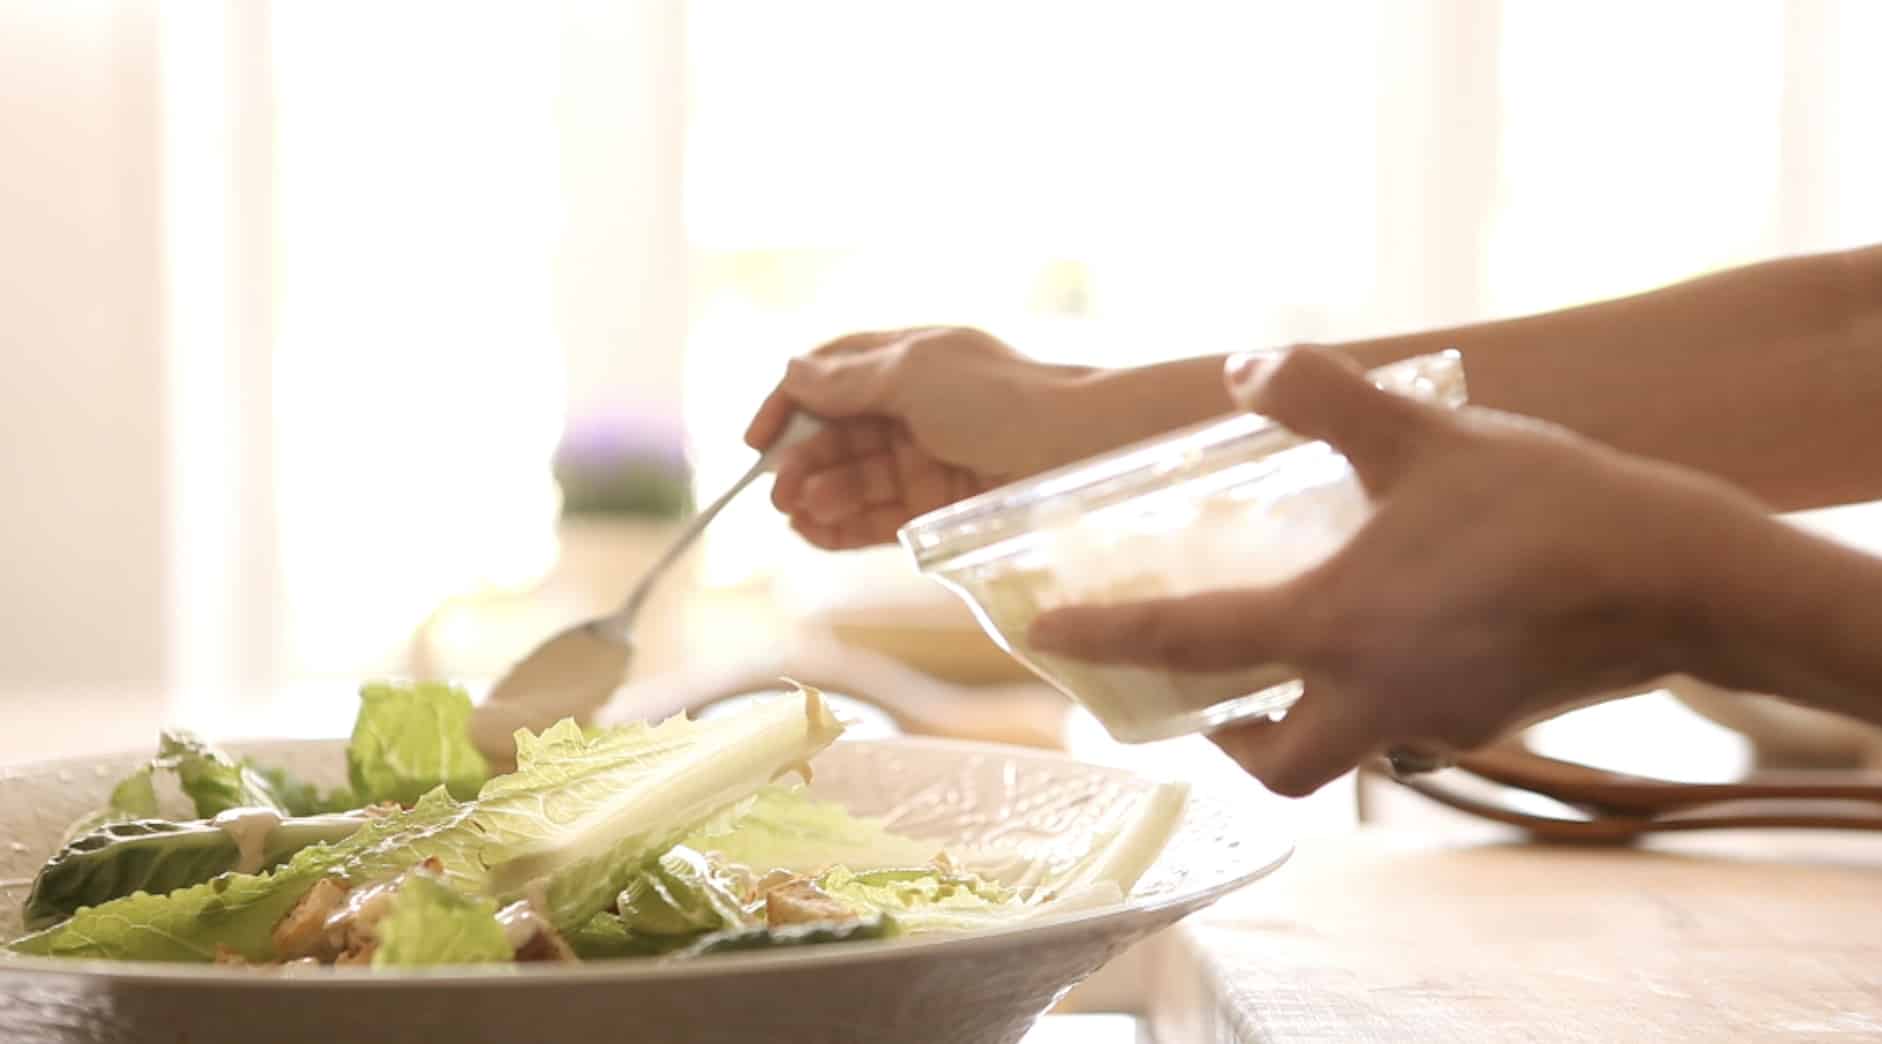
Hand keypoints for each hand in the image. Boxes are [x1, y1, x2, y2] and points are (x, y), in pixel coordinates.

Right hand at [745, 327, 1094, 548]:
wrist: (1077, 451)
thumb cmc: (1001, 398)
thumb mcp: (914, 374)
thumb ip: (849, 381)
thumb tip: (792, 372)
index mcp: (908, 360)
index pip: (831, 376)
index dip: (789, 403)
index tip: (757, 439)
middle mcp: (914, 407)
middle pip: (838, 434)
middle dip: (804, 460)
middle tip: (780, 491)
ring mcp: (926, 459)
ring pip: (855, 479)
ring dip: (820, 495)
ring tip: (800, 513)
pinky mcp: (939, 508)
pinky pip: (879, 518)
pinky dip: (844, 526)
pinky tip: (817, 533)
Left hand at [1027, 347, 1774, 795]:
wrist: (1683, 578)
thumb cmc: (1547, 506)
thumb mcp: (1421, 433)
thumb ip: (1322, 397)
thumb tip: (1246, 364)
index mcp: (1333, 628)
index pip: (1185, 643)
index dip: (1104, 637)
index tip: (1043, 635)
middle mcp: (1372, 698)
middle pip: (1271, 763)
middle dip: (1224, 740)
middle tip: (1204, 694)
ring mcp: (1435, 722)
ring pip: (1343, 754)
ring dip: (1302, 720)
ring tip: (1296, 655)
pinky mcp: (1489, 722)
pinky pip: (1408, 727)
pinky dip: (1379, 697)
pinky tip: (1400, 633)